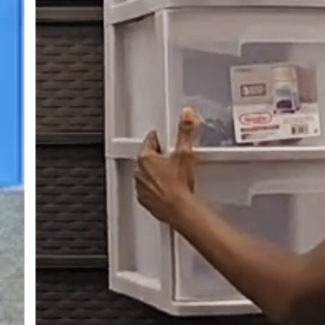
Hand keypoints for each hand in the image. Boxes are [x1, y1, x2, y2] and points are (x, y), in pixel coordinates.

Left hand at [137, 108, 199, 224]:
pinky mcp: (144, 199)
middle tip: (173, 160)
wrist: (179, 209)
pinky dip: (155, 188)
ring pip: (147, 174)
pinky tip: (168, 189)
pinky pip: (148, 189)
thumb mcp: (184, 153)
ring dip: (156, 173)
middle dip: (159, 157)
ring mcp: (140, 186)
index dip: (160, 139)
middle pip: (148, 158)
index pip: (150, 141)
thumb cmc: (179, 184)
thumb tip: (185, 115)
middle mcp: (139, 171)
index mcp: (145, 157)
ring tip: (172, 176)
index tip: (165, 140)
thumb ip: (185, 132)